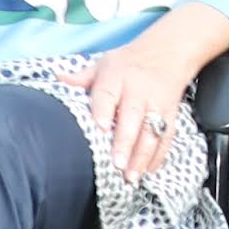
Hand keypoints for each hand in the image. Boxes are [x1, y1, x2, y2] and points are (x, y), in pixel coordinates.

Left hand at [69, 12, 228, 185]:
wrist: (168, 52)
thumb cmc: (128, 63)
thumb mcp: (103, 64)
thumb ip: (81, 77)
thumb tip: (58, 78)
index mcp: (117, 76)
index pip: (108, 93)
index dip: (104, 110)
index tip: (100, 128)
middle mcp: (138, 89)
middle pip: (132, 116)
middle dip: (125, 141)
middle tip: (116, 164)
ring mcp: (157, 102)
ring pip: (152, 131)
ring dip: (142, 155)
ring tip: (131, 176)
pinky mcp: (171, 114)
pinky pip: (167, 136)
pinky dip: (159, 155)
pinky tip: (148, 171)